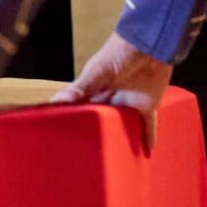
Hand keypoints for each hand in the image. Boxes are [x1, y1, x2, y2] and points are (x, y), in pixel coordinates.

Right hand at [51, 31, 172, 151]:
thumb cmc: (119, 53)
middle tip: (88, 157)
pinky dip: (149, 138)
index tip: (64, 138)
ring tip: (114, 161)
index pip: (81, 109)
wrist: (148, 45)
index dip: (74, 122)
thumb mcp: (97, 72)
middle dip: (97, 135)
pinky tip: (148, 152)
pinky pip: (148, 126)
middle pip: (103, 122)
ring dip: (121, 140)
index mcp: (94, 90)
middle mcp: (110, 100)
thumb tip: (57, 102)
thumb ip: (80, 88)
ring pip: (123, 127)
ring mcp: (128, 103)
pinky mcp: (146, 106)